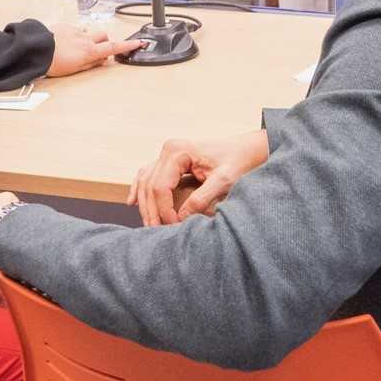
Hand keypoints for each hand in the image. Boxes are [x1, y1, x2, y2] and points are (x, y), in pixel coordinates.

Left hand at [45, 24, 143, 75]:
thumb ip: (91, 64)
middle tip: (98, 49)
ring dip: (88, 38)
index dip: (128, 45)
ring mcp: (74, 31)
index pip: (114, 47)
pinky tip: (63, 43)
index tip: (138, 43)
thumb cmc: (53, 63)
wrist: (36, 51)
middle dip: (104, 41)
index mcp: (89, 51)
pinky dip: (73, 36)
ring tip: (76, 48)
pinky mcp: (64, 26)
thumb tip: (102, 60)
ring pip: (88, 32)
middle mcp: (84, 39)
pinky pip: (74, 29)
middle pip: (103, 35)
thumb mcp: (75, 70)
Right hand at [127, 129, 269, 226]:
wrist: (248, 148)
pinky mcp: (170, 160)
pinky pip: (148, 175)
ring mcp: (167, 154)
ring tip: (148, 225)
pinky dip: (140, 189)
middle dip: (152, 211)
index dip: (164, 210)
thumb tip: (179, 220)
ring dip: (145, 204)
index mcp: (178, 151)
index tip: (173, 226)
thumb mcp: (224, 181)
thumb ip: (201, 199)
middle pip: (149, 186)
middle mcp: (168, 150)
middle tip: (156, 232)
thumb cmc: (239, 161)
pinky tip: (132, 202)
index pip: (160, 186)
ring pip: (145, 182)